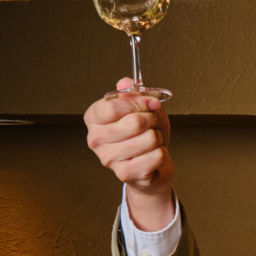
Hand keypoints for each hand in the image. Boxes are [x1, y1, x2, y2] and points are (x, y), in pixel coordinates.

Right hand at [84, 77, 174, 229]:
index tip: (150, 103)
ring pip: (149, 138)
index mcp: (94, 118)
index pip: (113, 107)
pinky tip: (152, 156)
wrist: (151, 165)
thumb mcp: (138, 107)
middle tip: (151, 124)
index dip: (138, 103)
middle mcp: (96, 139)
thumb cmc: (142, 135)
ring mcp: (109, 159)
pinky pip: (156, 155)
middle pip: (135, 122)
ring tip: (150, 142)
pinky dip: (161, 154)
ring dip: (156, 138)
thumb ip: (132, 93)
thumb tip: (126, 82)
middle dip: (152, 120)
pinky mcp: (125, 174)